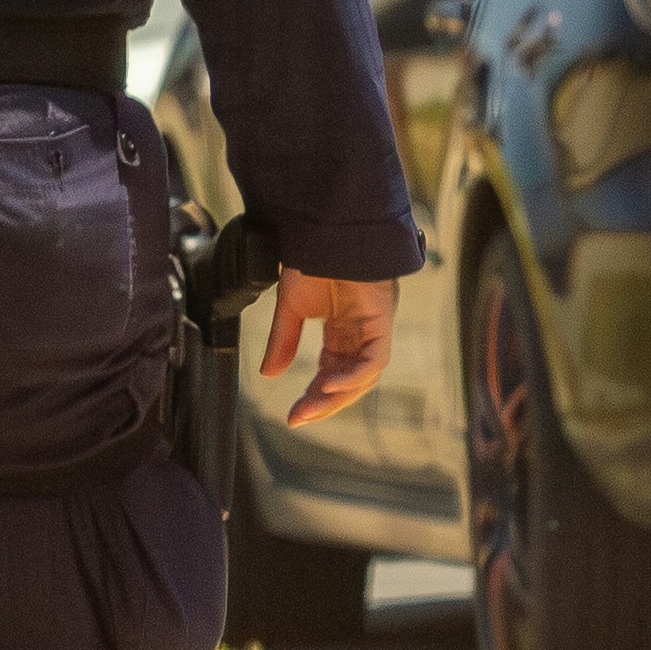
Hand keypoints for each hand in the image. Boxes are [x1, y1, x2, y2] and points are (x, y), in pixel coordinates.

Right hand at [261, 272, 395, 427]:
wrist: (325, 231)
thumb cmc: (311, 260)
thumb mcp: (290, 308)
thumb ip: (283, 341)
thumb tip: (269, 375)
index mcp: (341, 331)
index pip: (330, 373)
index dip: (313, 396)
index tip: (293, 414)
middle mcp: (360, 333)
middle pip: (348, 381)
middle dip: (324, 403)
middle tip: (299, 418)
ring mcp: (373, 328)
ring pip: (363, 377)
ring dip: (338, 396)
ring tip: (310, 408)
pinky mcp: (381, 321)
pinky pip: (373, 360)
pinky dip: (353, 376)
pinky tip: (330, 386)